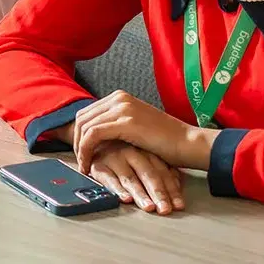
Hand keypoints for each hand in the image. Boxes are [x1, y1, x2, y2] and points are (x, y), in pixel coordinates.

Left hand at [72, 90, 211, 173]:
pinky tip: (88, 165)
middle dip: (76, 141)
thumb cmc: (166, 141)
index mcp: (120, 97)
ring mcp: (122, 108)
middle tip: (81, 162)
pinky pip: (92, 135)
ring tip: (85, 166)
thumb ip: (117, 125)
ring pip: (85, 127)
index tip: (81, 152)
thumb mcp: (136, 127)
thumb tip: (96, 137)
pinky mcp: (124, 122)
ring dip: (80, 149)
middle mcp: (119, 98)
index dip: (79, 134)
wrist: (188, 143)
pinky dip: (86, 151)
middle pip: (82, 118)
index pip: (88, 113)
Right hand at [86, 143, 185, 214]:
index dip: (171, 190)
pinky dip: (117, 189)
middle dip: (158, 194)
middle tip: (165, 209)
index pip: (162, 172)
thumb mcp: (145, 155)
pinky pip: (108, 179)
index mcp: (145, 150)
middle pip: (148, 175)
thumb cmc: (122, 152)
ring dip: (140, 194)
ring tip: (149, 207)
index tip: (179, 206)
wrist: (95, 139)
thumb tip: (178, 185)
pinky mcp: (97, 166)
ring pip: (130, 179)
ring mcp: (114, 158)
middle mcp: (130, 152)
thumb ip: (162, 169)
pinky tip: (125, 198)